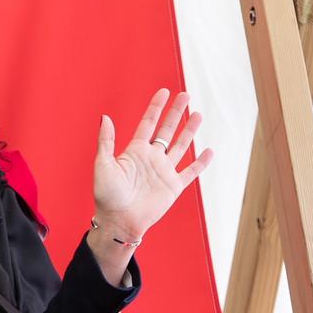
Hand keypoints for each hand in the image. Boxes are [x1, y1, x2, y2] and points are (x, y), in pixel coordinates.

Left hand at [91, 88, 212, 243]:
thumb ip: (106, 141)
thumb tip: (105, 117)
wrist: (119, 220)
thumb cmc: (107, 195)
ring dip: (189, 131)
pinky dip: (200, 163)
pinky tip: (208, 151)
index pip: (148, 123)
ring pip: (180, 146)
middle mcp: (151, 158)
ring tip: (197, 114)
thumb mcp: (103, 164)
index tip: (163, 92)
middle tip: (185, 95)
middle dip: (175, 113)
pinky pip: (190, 172)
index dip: (156, 107)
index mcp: (135, 151)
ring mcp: (164, 172)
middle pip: (167, 130)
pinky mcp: (173, 187)